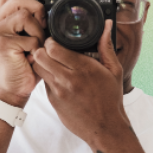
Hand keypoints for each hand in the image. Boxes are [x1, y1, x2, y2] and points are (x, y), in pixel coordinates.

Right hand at [0, 0, 46, 105]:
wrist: (15, 89)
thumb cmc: (26, 64)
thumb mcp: (29, 37)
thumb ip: (32, 20)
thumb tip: (49, 4)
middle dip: (38, 10)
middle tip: (42, 28)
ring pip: (25, 15)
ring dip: (38, 31)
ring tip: (35, 46)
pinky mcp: (1, 43)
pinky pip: (30, 36)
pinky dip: (37, 46)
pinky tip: (30, 57)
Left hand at [29, 23, 128, 146]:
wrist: (104, 126)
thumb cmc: (111, 97)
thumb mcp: (114, 70)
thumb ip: (106, 46)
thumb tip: (107, 25)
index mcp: (84, 68)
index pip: (54, 49)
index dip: (52, 42)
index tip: (56, 40)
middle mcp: (68, 79)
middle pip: (41, 56)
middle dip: (43, 50)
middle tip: (50, 50)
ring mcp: (58, 91)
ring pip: (38, 69)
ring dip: (42, 63)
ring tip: (51, 62)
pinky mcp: (53, 101)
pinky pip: (44, 83)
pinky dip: (48, 77)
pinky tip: (58, 77)